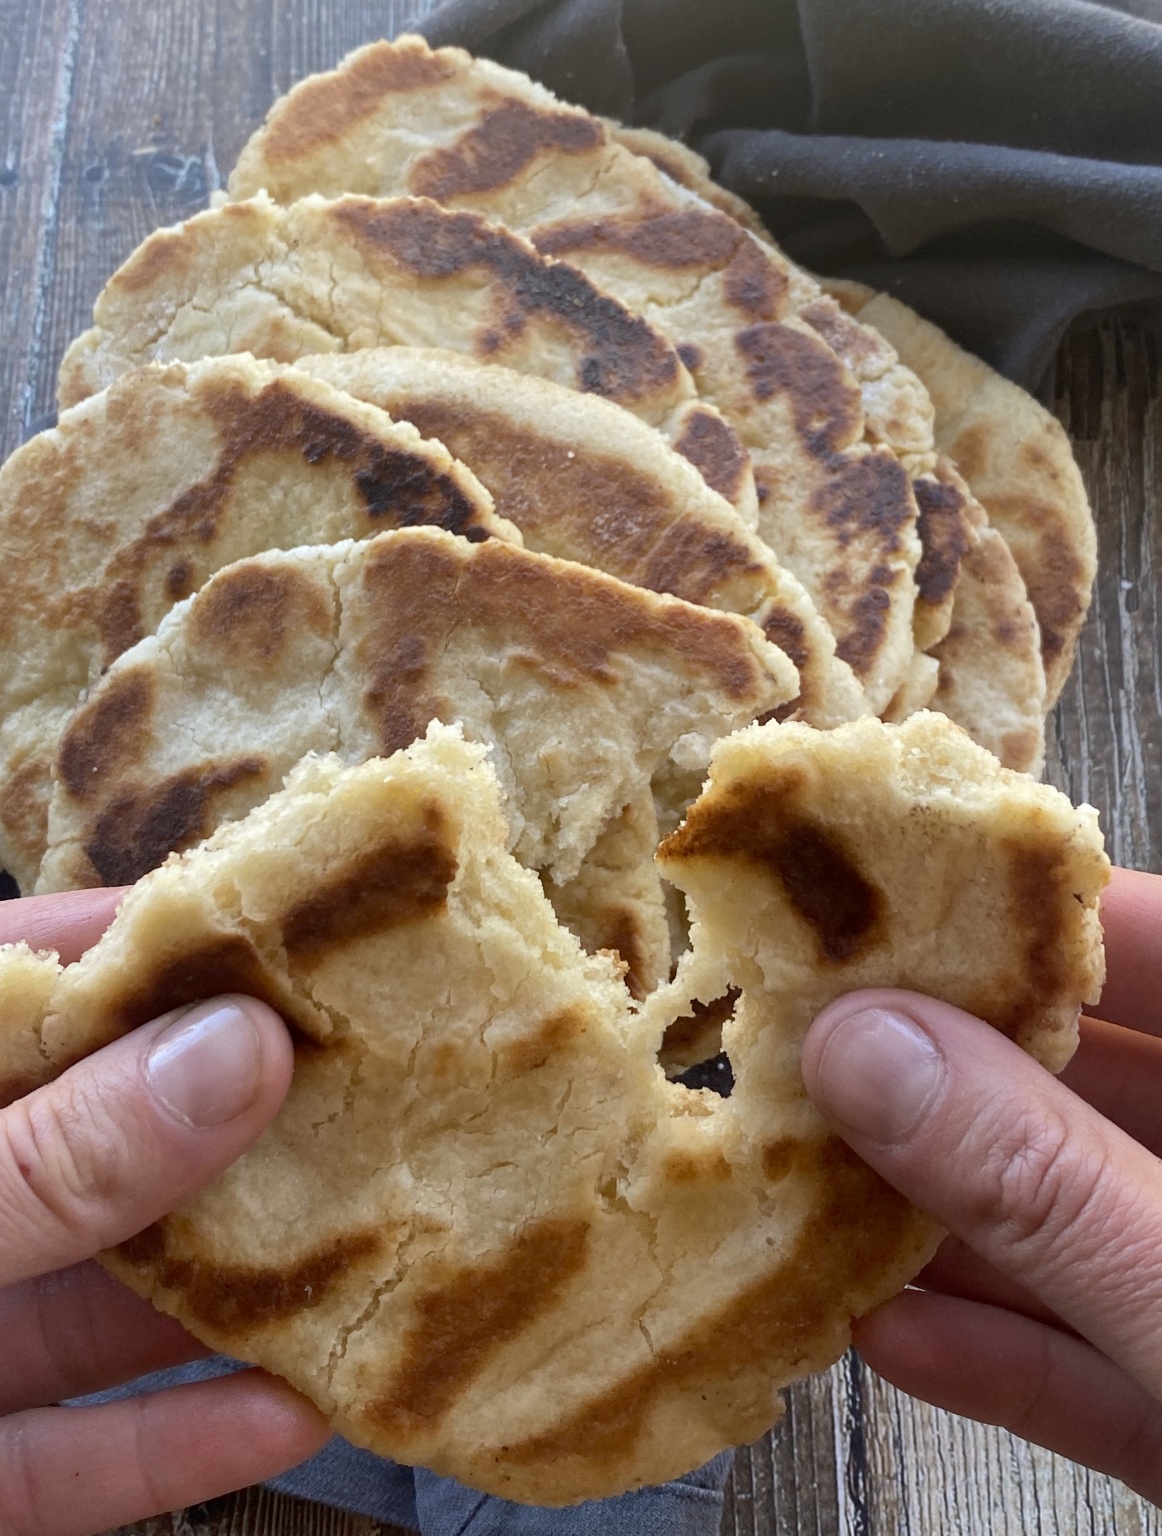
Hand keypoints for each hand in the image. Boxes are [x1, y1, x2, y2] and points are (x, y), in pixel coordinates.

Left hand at [0, 890, 329, 1535]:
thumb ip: (59, 1156)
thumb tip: (245, 1047)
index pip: (49, 974)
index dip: (181, 942)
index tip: (324, 931)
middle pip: (111, 1137)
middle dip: (248, 1120)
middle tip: (401, 1087)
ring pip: (111, 1298)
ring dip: (241, 1288)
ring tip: (390, 1243)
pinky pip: (78, 1449)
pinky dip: (174, 1437)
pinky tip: (292, 1413)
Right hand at [801, 866, 1161, 1504]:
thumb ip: (1040, 1180)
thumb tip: (863, 1048)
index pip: (1152, 938)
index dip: (1012, 906)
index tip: (874, 894)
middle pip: (1090, 1083)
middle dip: (942, 1074)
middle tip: (802, 1048)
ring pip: (1075, 1221)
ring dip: (942, 1216)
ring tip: (808, 1183)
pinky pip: (1093, 1357)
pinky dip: (997, 1347)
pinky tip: (893, 1331)